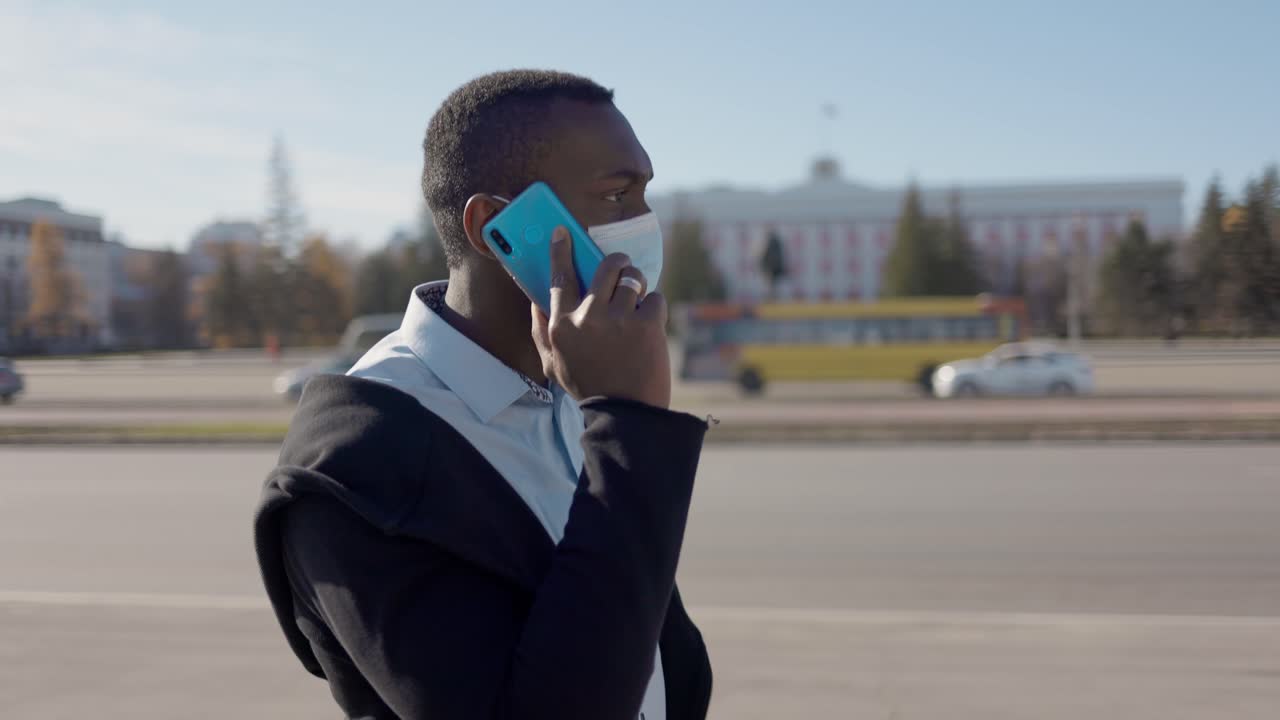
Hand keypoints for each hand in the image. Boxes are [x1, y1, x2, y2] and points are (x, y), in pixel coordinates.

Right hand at [531, 226, 670, 408]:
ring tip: (636, 302)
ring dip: (637, 285)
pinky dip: (654, 308)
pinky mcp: (646, 325)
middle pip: (605, 266)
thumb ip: (542, 332)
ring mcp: (619, 319)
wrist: (625, 415)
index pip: (559, 277)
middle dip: (617, 261)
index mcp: (562, 326)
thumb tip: (536, 302)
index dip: (561, 250)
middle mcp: (587, 318)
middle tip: (621, 267)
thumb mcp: (554, 364)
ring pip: (632, 278)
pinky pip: (654, 298)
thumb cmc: (589, 387)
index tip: (563, 232)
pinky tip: (648, 326)